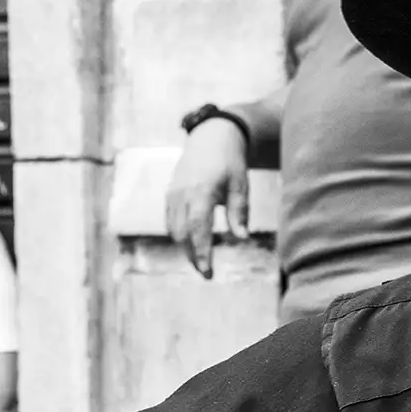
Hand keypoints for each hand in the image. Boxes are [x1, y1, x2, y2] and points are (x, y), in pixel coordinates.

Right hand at [165, 119, 249, 277]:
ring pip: (173, 229)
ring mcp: (172, 193)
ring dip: (185, 248)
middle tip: (207, 274)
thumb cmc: (230, 162)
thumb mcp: (241, 186)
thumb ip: (239, 213)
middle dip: (193, 256)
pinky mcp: (169, 194)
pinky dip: (178, 236)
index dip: (201, 252)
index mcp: (202, 190)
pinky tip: (191, 245)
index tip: (208, 272)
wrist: (211, 137)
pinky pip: (169, 221)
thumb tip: (241, 239)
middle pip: (183, 233)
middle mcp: (182, 193)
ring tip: (201, 262)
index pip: (198, 228)